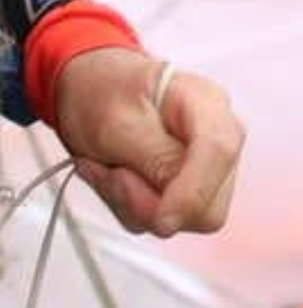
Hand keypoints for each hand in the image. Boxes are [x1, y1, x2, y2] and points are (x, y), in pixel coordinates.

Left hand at [55, 48, 244, 236]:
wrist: (89, 87)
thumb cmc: (103, 90)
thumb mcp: (116, 120)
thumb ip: (155, 159)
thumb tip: (180, 205)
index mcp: (206, 104)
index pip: (219, 153)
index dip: (192, 194)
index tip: (160, 219)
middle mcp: (217, 139)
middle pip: (208, 206)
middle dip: (149, 201)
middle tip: (112, 173)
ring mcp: (204, 169)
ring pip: (183, 219)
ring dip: (131, 202)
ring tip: (109, 168)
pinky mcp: (185, 191)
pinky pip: (161, 220)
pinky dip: (127, 205)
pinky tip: (115, 175)